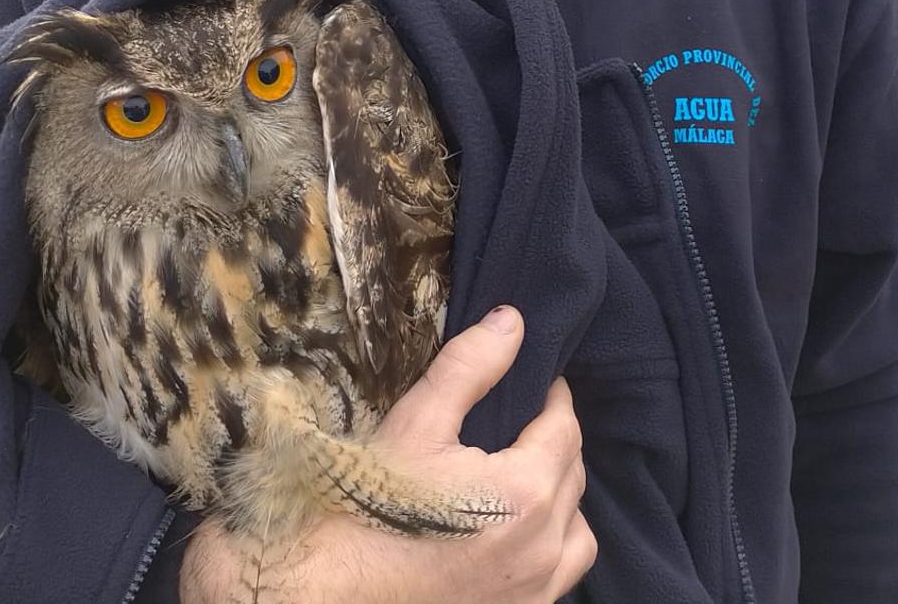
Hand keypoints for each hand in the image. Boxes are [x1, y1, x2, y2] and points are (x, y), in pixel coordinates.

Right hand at [180, 305, 594, 602]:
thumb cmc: (361, 507)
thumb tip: (511, 321)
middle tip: (523, 420)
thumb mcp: (413, 425)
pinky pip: (560, 574)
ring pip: (576, 531)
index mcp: (525, 493)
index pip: (563, 428)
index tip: (538, 382)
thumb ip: (469, 369)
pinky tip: (515, 533)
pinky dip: (551, 545)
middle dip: (554, 441)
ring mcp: (533, 590)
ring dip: (561, 497)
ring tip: (523, 476)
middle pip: (573, 475)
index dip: (553, 398)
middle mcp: (543, 547)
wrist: (321, 592)